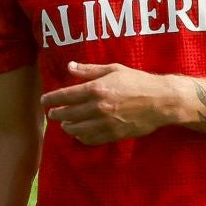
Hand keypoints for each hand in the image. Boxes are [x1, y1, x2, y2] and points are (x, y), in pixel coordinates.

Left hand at [40, 61, 174, 144]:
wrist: (161, 101)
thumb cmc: (138, 82)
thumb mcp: (114, 70)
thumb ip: (89, 70)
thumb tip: (70, 66)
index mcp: (96, 89)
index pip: (65, 96)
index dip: (51, 99)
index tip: (44, 101)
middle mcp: (97, 107)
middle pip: (68, 114)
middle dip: (56, 114)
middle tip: (52, 114)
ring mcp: (105, 123)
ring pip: (76, 129)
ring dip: (67, 127)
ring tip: (65, 124)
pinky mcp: (113, 134)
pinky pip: (91, 139)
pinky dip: (81, 137)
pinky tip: (79, 134)